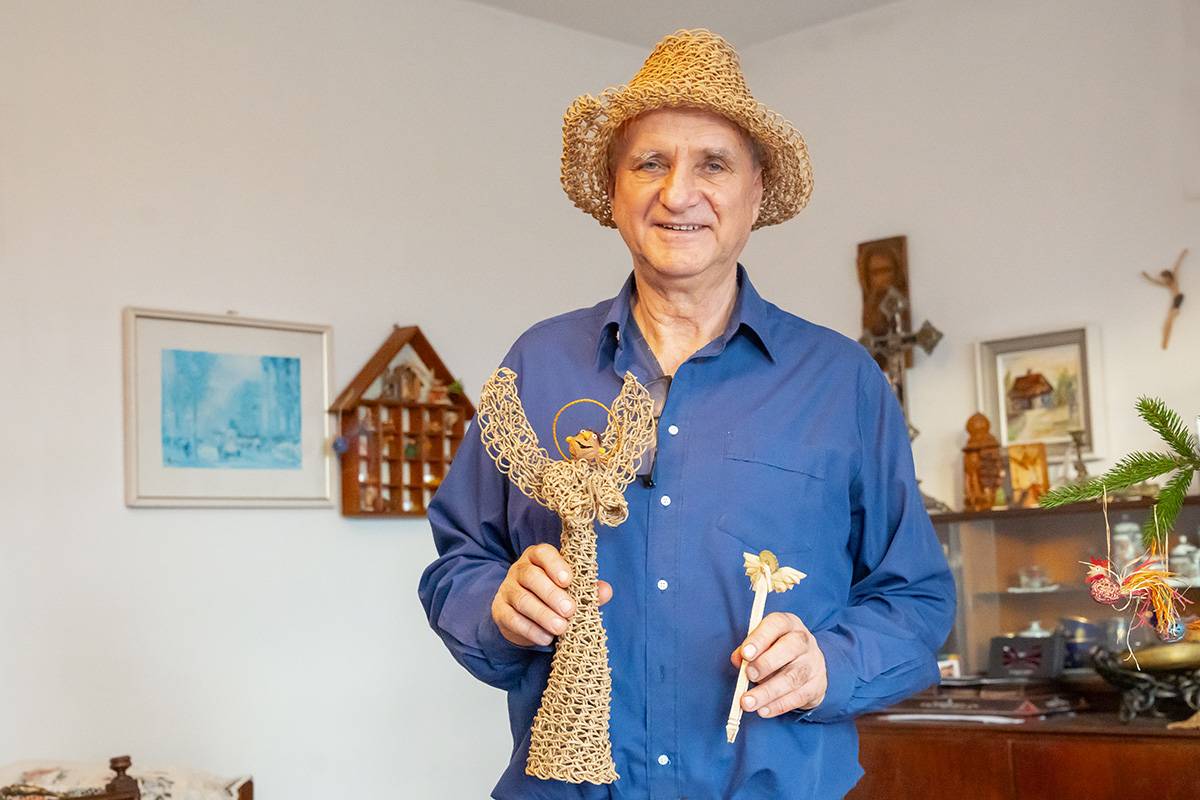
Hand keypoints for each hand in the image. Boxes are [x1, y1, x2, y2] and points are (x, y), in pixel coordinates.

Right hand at [492, 543, 612, 646]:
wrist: (524, 616)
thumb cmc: (554, 596)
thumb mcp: (572, 590)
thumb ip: (588, 589)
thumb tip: (606, 591)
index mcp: (538, 557)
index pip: (543, 553)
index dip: (555, 565)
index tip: (568, 580)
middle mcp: (519, 569)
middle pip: (531, 576)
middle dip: (552, 594)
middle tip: (570, 610)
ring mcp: (507, 589)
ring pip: (522, 599)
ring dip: (543, 614)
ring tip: (561, 628)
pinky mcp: (500, 611)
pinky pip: (512, 619)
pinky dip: (531, 630)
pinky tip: (546, 639)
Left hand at [730, 611, 826, 716]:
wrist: (809, 664)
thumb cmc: (777, 650)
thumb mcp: (762, 643)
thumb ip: (747, 650)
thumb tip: (737, 660)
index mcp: (788, 624)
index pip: (776, 625)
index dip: (760, 638)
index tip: (745, 654)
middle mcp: (804, 641)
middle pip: (789, 649)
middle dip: (766, 664)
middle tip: (748, 676)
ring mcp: (813, 663)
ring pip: (792, 678)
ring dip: (767, 692)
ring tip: (747, 702)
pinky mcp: (817, 685)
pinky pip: (798, 697)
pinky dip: (778, 705)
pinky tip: (763, 710)